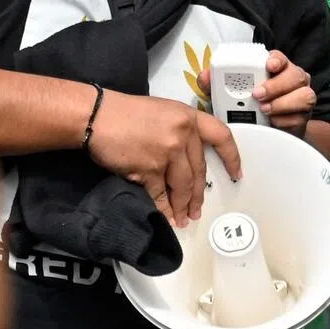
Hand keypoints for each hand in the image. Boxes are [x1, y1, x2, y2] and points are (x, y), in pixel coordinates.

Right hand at [87, 91, 240, 228]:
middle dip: (197, 195)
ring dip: (182, 205)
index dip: (232, 157)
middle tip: (196, 209)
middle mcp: (182, 135)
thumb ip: (178, 130)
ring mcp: (167, 153)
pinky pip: (160, 194)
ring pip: (182, 187)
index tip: (235, 174)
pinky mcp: (150, 169)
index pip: (221, 136)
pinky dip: (163, 208)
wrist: (94, 115)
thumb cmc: (121, 111)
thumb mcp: (159, 111)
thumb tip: (186, 157)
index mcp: (186, 116)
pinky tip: (164, 215)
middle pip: (198, 171)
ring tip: (182, 218)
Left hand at [197, 49, 314, 138]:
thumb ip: (214, 83)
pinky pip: (300, 118)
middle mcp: (292, 79)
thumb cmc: (244, 103)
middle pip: (296, 75)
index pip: (280, 57)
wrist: (261, 128)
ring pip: (305, 96)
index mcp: (274, 68)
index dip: (277, 60)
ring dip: (283, 103)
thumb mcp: (225, 92)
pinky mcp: (303, 117)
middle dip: (277, 85)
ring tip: (264, 109)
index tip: (268, 65)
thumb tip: (204, 76)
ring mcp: (301, 97)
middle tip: (257, 95)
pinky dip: (285, 120)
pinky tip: (272, 121)